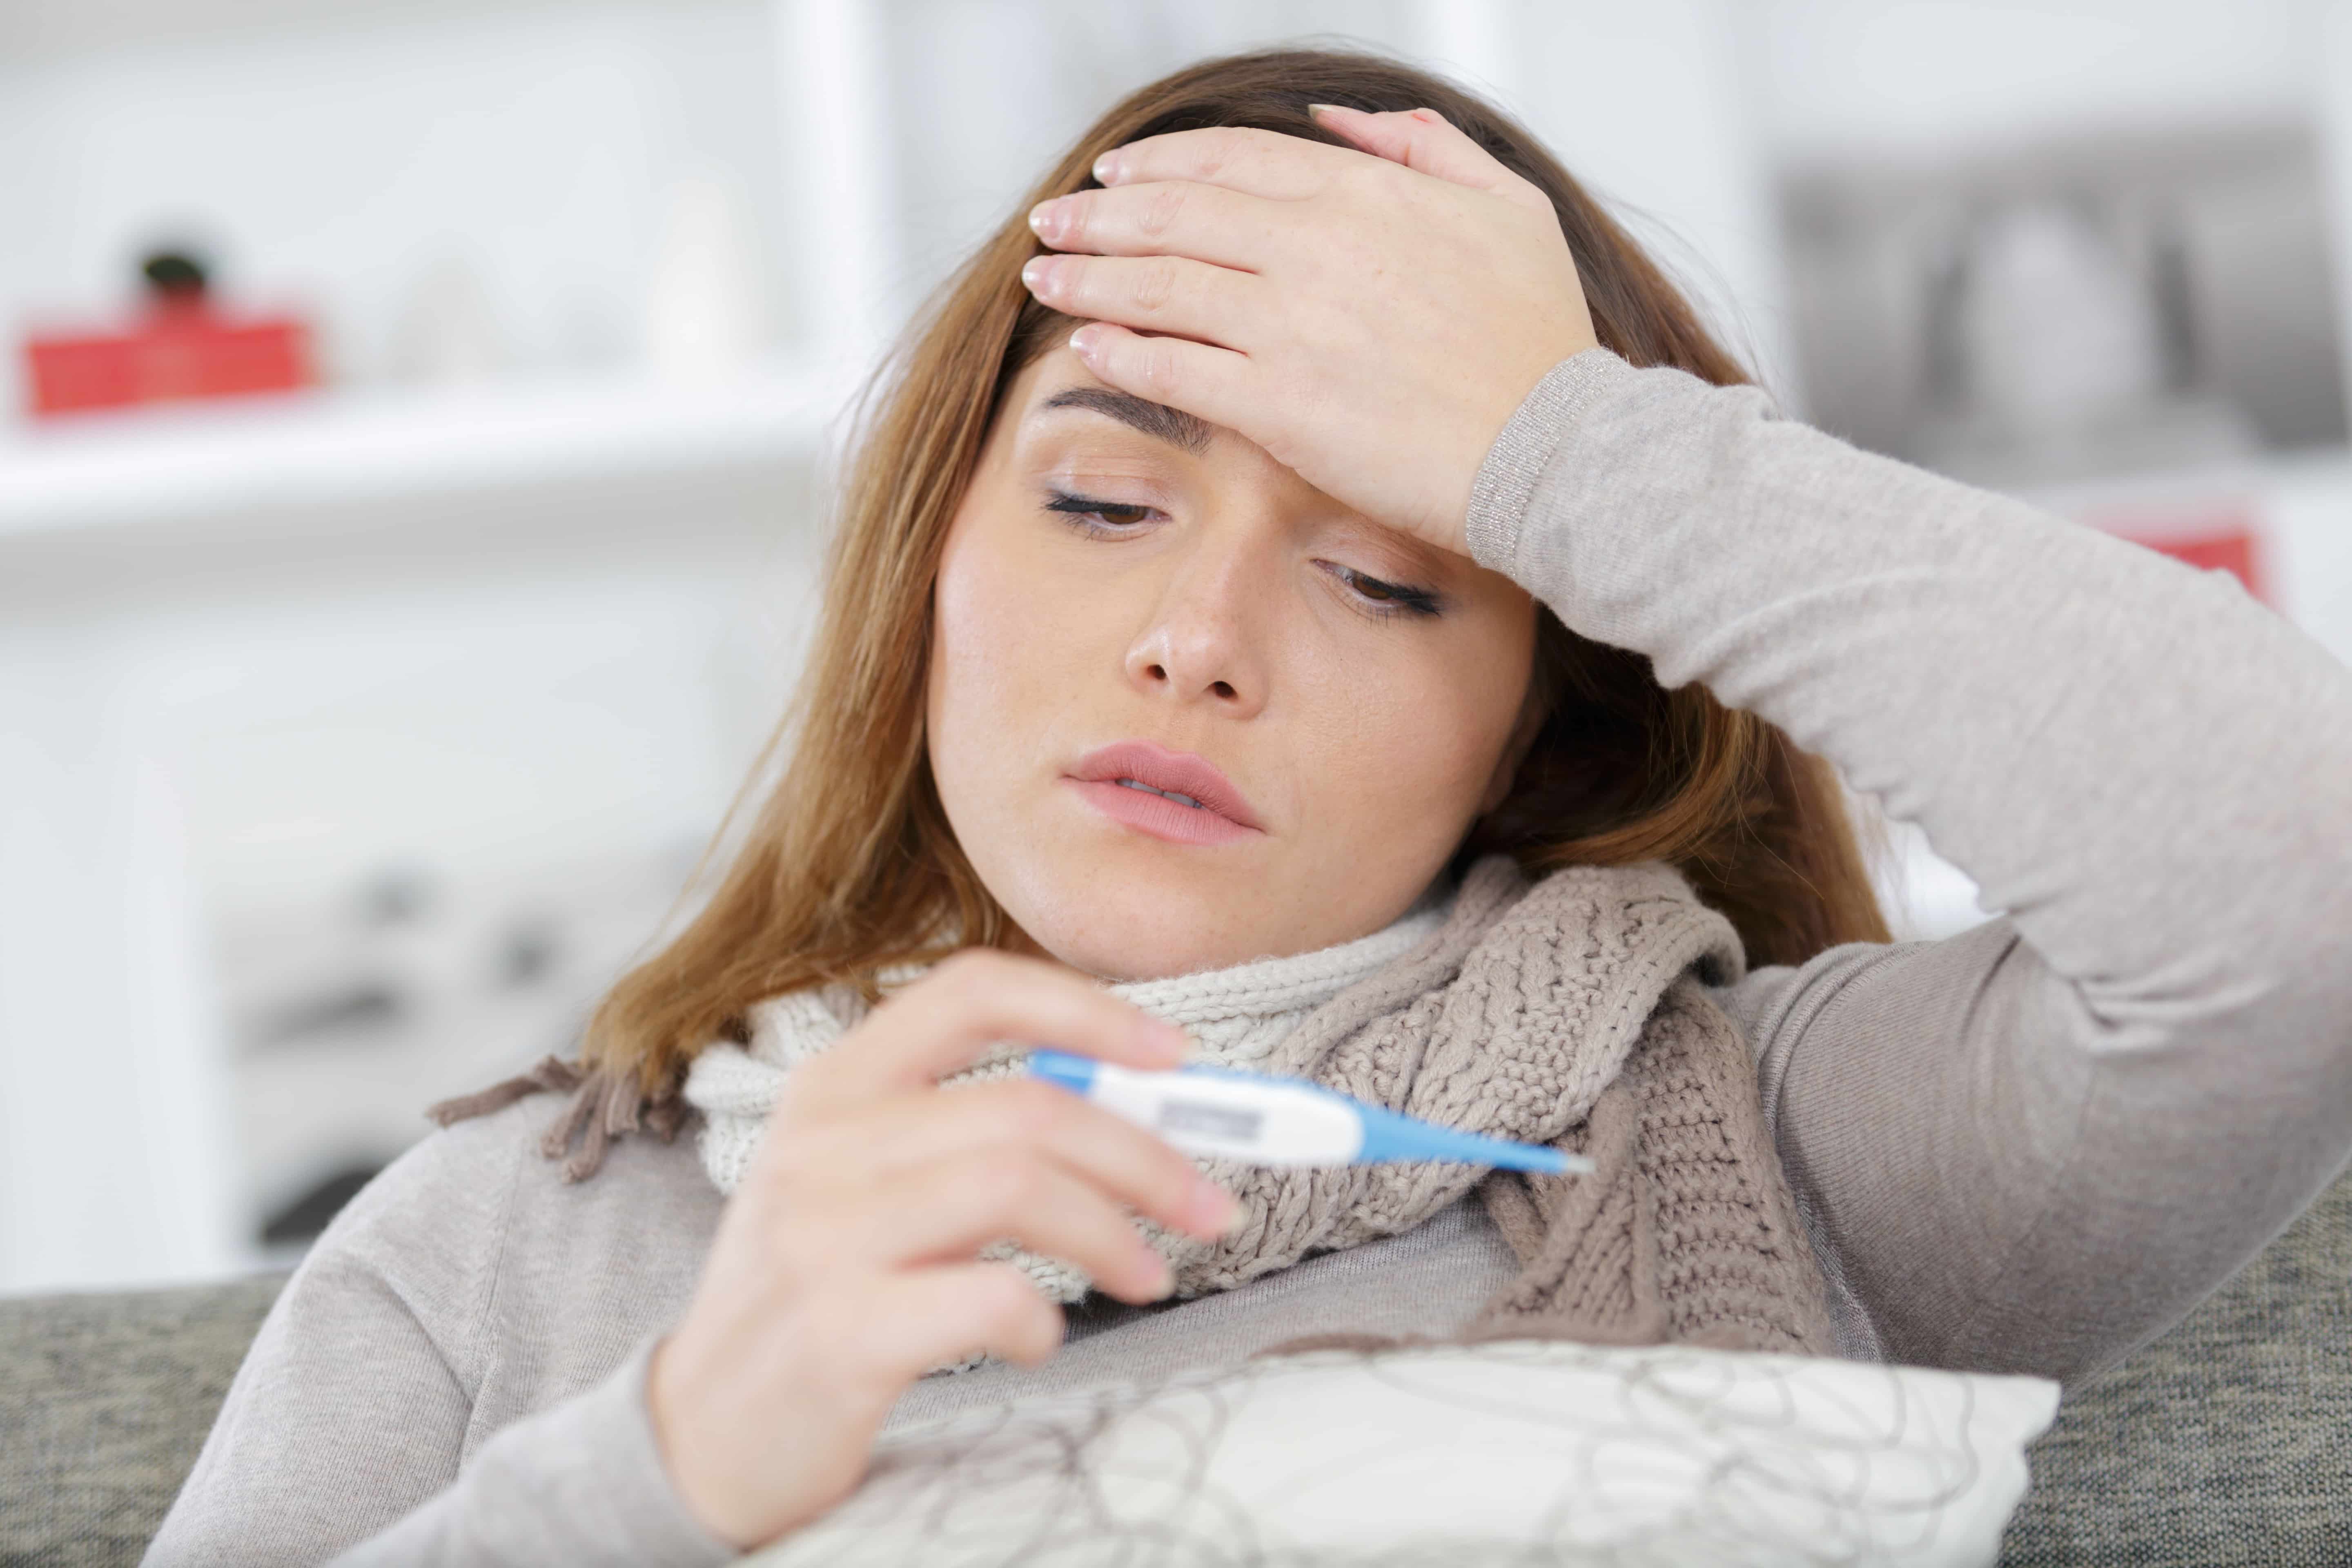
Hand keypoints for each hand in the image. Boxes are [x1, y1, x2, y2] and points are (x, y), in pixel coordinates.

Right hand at [645, 951, 1241, 1548]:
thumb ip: (974, 1133)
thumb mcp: (868, 1183)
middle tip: (1211, 1206)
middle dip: (1147, 1154)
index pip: (974, 990)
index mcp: (835, 1085)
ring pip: (1017, 1184)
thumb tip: (1140, 1112)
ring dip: (1115, 1231)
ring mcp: (823, 1235)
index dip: (1091, 1010)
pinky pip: (986, 1298)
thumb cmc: (817, 1294)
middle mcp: (823, 1143)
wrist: (702, 1431)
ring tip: (1148, 1275)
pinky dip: (1044, 1321)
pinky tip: (1041, 1340)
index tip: (1178, 1057)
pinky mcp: (839, 1333)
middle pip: (1027, 1105)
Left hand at [1019, 105, 1598, 557]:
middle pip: (1177, 214)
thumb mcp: (1507, 206)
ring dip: (1089, 278)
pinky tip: (1087, 345)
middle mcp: (1317, 250)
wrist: (1557, 449)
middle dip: (1099, 216)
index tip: (1115, 175)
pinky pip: (1174, 368)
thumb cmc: (1541, 340)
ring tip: (1044, 277)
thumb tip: (1338, 117)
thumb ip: (1424, 146)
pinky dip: (1121, 352)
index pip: (1232, 160)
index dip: (1161, 163)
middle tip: (1052, 223)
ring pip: (1160, 285)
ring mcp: (1292, 328)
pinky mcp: (1278, 407)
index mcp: (1366, 194)